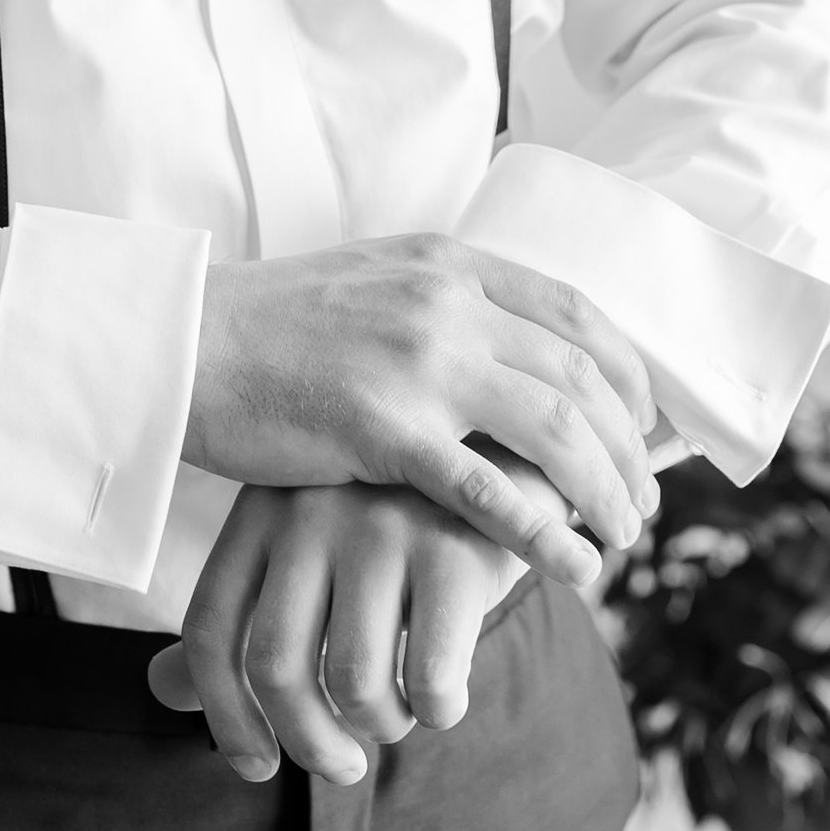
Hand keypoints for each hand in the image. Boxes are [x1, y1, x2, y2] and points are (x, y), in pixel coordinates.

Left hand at [148, 480, 521, 782]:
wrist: (503, 461)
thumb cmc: (391, 529)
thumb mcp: (308, 554)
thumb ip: (244, 617)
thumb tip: (162, 689)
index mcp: (263, 511)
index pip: (212, 630)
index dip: (226, 716)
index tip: (258, 767)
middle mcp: (311, 511)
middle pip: (276, 665)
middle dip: (310, 742)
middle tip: (343, 765)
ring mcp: (382, 526)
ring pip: (353, 682)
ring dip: (380, 725)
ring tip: (400, 712)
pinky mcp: (453, 550)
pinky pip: (430, 681)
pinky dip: (437, 712)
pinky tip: (445, 696)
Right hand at [184, 235, 656, 579]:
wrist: (184, 343)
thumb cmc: (272, 326)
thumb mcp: (374, 284)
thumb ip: (443, 304)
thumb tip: (507, 346)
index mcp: (449, 264)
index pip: (578, 312)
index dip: (629, 375)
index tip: (645, 426)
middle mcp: (447, 303)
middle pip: (583, 376)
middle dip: (631, 447)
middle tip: (643, 500)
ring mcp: (417, 363)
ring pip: (557, 429)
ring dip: (606, 490)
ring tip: (622, 536)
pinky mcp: (382, 429)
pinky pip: (489, 490)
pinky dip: (547, 533)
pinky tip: (575, 567)